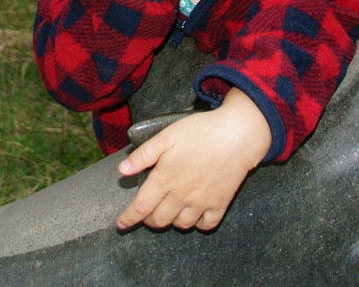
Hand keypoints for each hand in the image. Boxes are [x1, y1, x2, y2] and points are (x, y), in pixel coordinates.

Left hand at [116, 89, 270, 231]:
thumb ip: (143, 155)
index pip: (141, 207)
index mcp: (164, 179)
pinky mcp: (220, 204)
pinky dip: (198, 224)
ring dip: (172, 221)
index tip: (121, 224)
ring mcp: (201, 203)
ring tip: (170, 211)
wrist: (237, 136)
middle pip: (159, 220)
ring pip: (181, 224)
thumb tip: (123, 171)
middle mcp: (181, 196)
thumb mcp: (166, 136)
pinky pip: (206, 225)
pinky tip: (195, 215)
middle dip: (149, 219)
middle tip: (148, 211)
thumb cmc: (199, 132)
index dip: (128, 218)